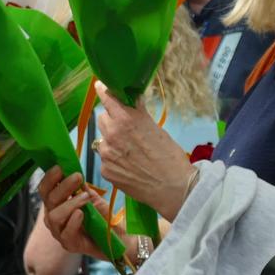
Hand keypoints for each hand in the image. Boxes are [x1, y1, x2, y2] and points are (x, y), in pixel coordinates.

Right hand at [35, 168, 115, 262]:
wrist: (117, 236)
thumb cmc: (101, 216)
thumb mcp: (91, 197)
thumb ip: (80, 187)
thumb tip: (73, 170)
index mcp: (55, 204)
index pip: (44, 189)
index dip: (50, 177)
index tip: (61, 167)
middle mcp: (53, 217)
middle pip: (49, 200)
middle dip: (63, 186)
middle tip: (78, 177)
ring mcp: (59, 232)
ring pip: (54, 216)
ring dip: (70, 204)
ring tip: (85, 197)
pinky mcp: (69, 245)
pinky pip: (66, 233)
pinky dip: (73, 222)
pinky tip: (81, 214)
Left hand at [92, 84, 197, 221]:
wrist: (173, 188)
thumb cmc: (170, 157)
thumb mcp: (156, 129)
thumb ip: (138, 115)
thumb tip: (131, 101)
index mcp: (126, 119)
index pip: (107, 98)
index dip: (104, 91)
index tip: (100, 86)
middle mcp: (112, 134)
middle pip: (103, 118)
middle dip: (112, 120)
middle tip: (125, 128)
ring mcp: (106, 154)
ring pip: (103, 140)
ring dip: (112, 141)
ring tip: (129, 152)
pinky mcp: (105, 170)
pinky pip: (105, 159)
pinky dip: (113, 160)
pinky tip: (128, 166)